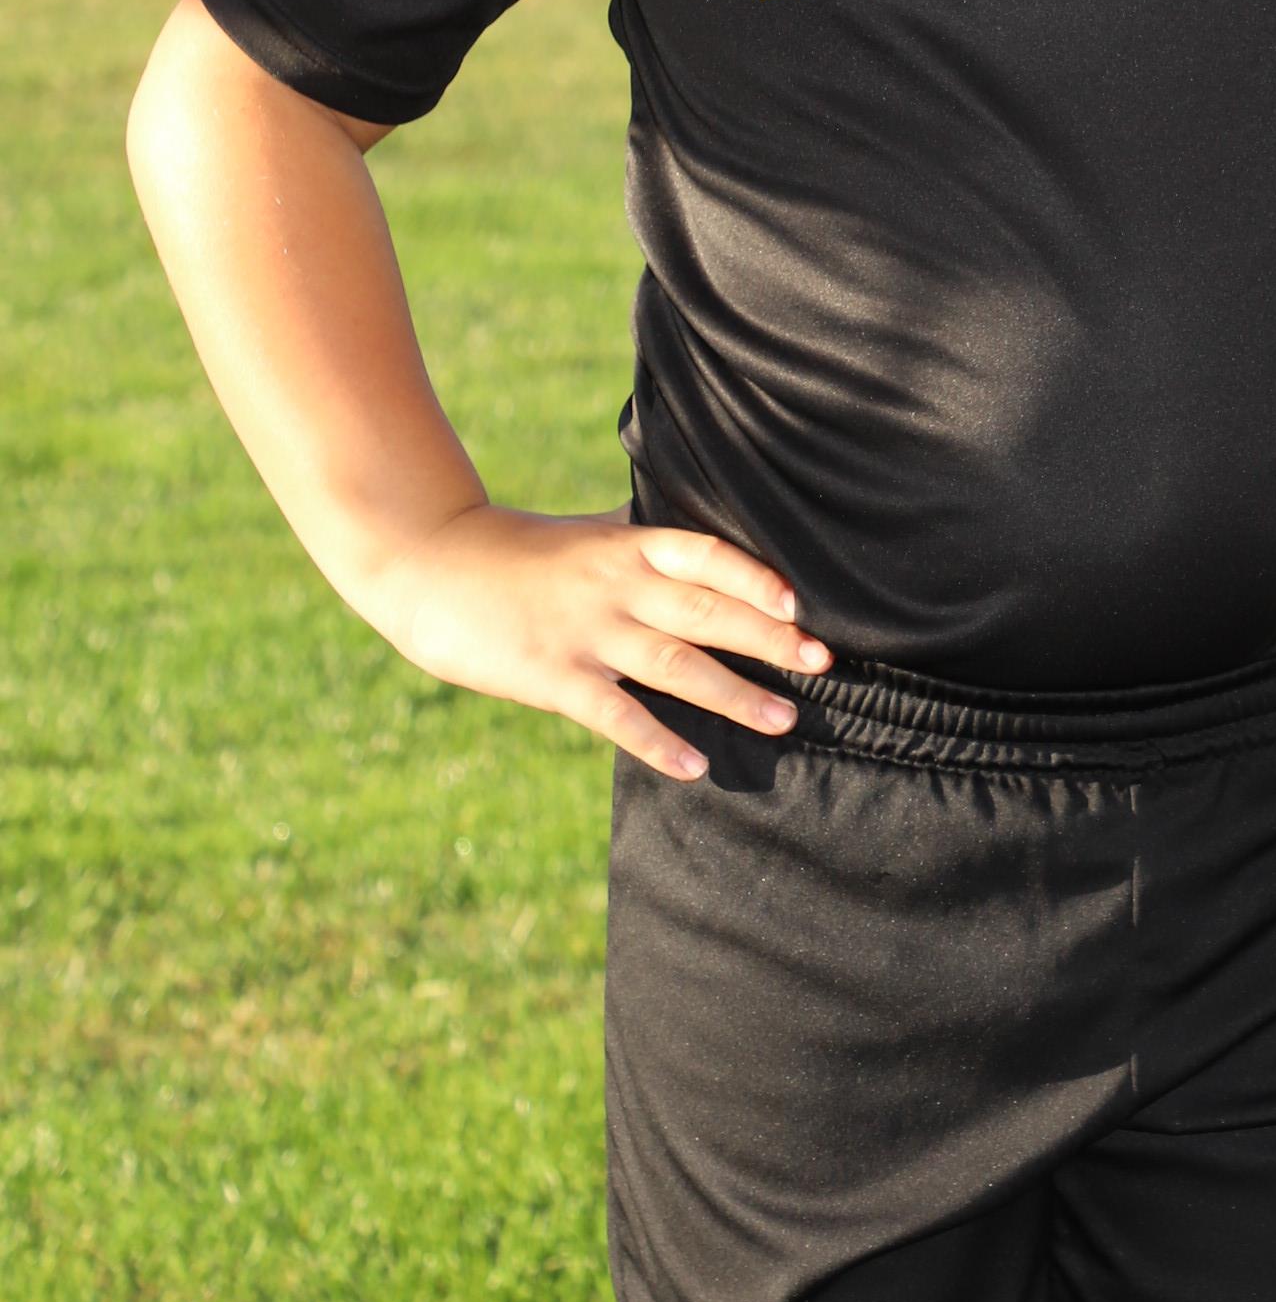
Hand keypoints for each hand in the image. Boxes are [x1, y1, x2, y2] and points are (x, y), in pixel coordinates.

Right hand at [362, 504, 829, 779]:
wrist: (426, 561)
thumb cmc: (511, 551)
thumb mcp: (584, 537)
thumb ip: (638, 546)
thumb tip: (700, 551)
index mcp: (625, 546)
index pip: (706, 556)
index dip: (754, 578)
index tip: (799, 603)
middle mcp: (614, 586)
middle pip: (706, 612)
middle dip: (769, 638)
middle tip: (823, 662)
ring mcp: (585, 632)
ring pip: (675, 664)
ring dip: (734, 695)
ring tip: (782, 719)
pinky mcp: (552, 675)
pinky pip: (616, 714)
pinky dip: (658, 740)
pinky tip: (694, 765)